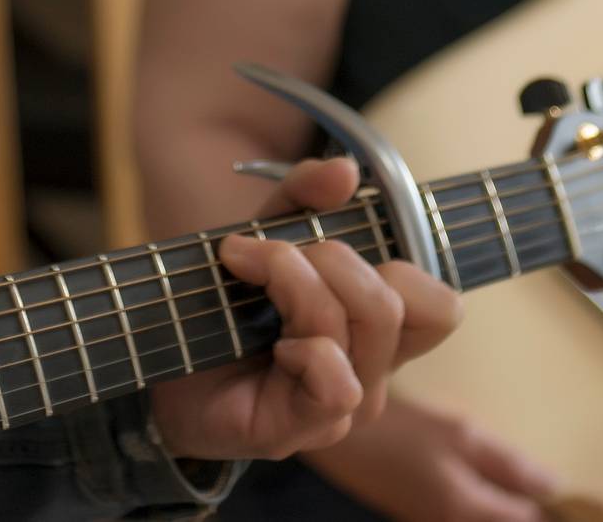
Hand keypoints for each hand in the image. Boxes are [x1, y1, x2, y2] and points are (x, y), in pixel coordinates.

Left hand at [148, 158, 459, 461]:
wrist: (161, 353)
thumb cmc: (222, 299)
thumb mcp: (266, 229)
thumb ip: (303, 196)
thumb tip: (346, 172)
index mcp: (374, 331)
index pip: (441, 309)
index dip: (402, 265)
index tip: (328, 244)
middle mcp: (369, 373)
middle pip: (394, 305)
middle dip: (330, 258)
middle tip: (267, 254)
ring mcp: (339, 407)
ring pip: (362, 326)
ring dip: (298, 281)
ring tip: (247, 271)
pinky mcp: (301, 429)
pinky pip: (337, 382)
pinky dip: (305, 347)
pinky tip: (270, 346)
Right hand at [302, 392, 561, 521]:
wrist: (341, 438)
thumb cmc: (396, 429)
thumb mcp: (457, 434)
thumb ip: (508, 465)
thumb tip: (554, 485)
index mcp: (469, 512)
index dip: (553, 506)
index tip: (569, 488)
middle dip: (527, 505)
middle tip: (538, 476)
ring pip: (490, 520)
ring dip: (508, 503)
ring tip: (514, 474)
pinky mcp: (430, 515)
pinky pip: (473, 516)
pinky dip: (487, 502)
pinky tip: (488, 479)